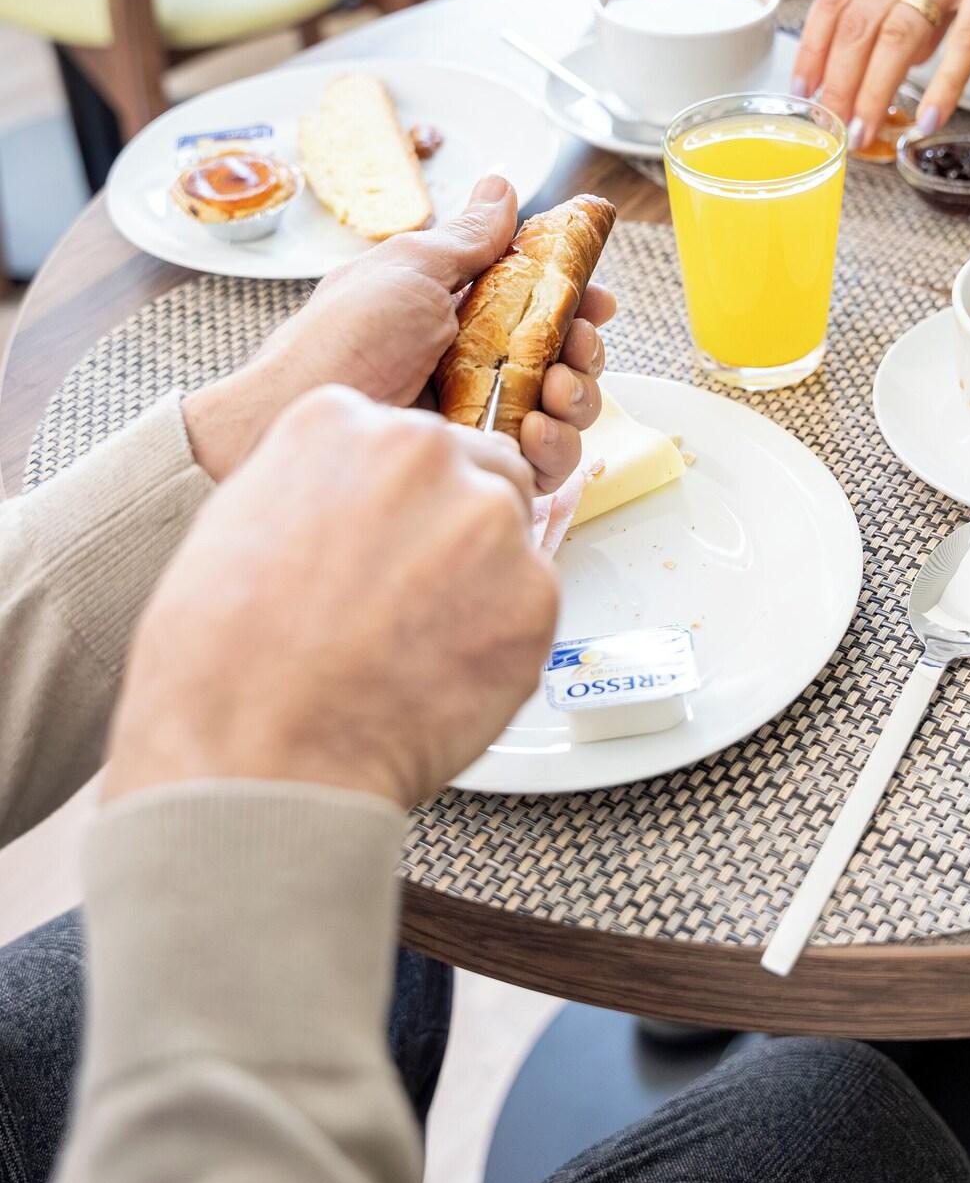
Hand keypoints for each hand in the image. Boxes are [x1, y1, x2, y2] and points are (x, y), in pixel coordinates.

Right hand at [105, 387, 558, 806]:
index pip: (408, 439)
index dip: (402, 501)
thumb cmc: (222, 666)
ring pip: (510, 534)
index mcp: (341, 422)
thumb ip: (316, 485)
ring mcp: (485, 518)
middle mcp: (421, 449)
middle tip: (414, 598)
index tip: (387, 540)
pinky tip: (440, 677)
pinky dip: (500, 641)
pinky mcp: (534, 592)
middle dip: (454, 527)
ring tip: (417, 647)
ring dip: (483, 580)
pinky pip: (531, 604)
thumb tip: (356, 494)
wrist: (256, 760)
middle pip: (476, 469)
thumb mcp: (237, 522)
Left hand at [183, 174, 615, 493]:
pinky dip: (556, 447)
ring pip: (568, 410)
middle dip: (585, 348)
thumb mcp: (408, 269)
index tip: (596, 299)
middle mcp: (478, 363)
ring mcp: (481, 417)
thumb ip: (468, 237)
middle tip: (574, 344)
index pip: (543, 301)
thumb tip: (503, 185)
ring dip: (580, 395)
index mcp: (461, 310)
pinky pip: (545, 463)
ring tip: (554, 392)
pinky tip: (534, 432)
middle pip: (567, 355)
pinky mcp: (480, 466)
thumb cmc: (341, 338)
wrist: (291, 420)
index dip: (577, 299)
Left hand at [793, 0, 969, 146]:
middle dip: (840, 80)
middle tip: (833, 125)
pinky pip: (966, 41)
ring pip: (901, 33)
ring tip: (865, 130)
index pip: (834, 0)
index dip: (812, 47)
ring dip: (877, 88)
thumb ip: (891, 9)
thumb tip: (876, 73)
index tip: (801, 91)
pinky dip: (945, 84)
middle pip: (861, 23)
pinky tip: (929, 118)